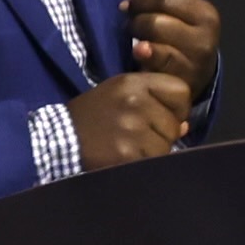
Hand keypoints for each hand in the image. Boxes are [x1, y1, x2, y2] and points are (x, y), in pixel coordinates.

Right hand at [69, 67, 194, 169]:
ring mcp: (131, 128)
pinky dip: (144, 162)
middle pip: (175, 122)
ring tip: (131, 146)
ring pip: (167, 144)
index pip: (181, 91)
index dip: (177, 107)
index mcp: (133, 82)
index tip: (163, 116)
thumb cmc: (93, 116)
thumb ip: (153, 101)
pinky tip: (127, 158)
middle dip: (164, 133)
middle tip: (140, 136)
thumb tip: (185, 125)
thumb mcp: (119, 94)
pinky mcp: (126, 152)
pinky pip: (154, 160)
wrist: (59, 139)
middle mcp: (134, 101)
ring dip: (154, 150)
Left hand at [120, 0, 219, 109]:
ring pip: (156, 42)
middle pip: (158, 20)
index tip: (128, 7)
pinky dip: (145, 59)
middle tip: (132, 28)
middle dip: (138, 23)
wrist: (191, 76)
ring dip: (139, 42)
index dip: (142, 1)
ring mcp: (197, 62)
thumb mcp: (176, 1)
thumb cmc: (180, 33)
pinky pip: (157, 66)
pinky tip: (141, 58)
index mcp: (205, 13)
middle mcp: (207, 37)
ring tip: (138, 44)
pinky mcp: (184, 82)